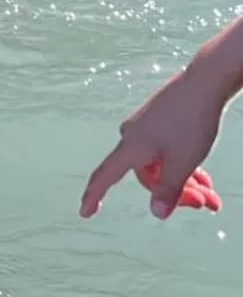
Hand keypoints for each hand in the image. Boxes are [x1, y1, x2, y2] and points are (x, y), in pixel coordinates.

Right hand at [79, 60, 228, 219]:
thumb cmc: (191, 121)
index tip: (85, 213)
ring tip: (211, 193)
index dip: (93, 196)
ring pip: (161, 166)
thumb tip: (157, 213)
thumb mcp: (182, 163)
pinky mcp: (159, 120)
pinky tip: (202, 173)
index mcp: (131, 148)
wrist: (204, 83)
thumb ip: (169, 190)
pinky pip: (166, 152)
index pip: (105, 177)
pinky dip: (183, 166)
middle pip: (148, 177)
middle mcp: (133, 137)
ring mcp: (146, 127)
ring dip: (185, 182)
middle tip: (205, 203)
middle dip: (175, 194)